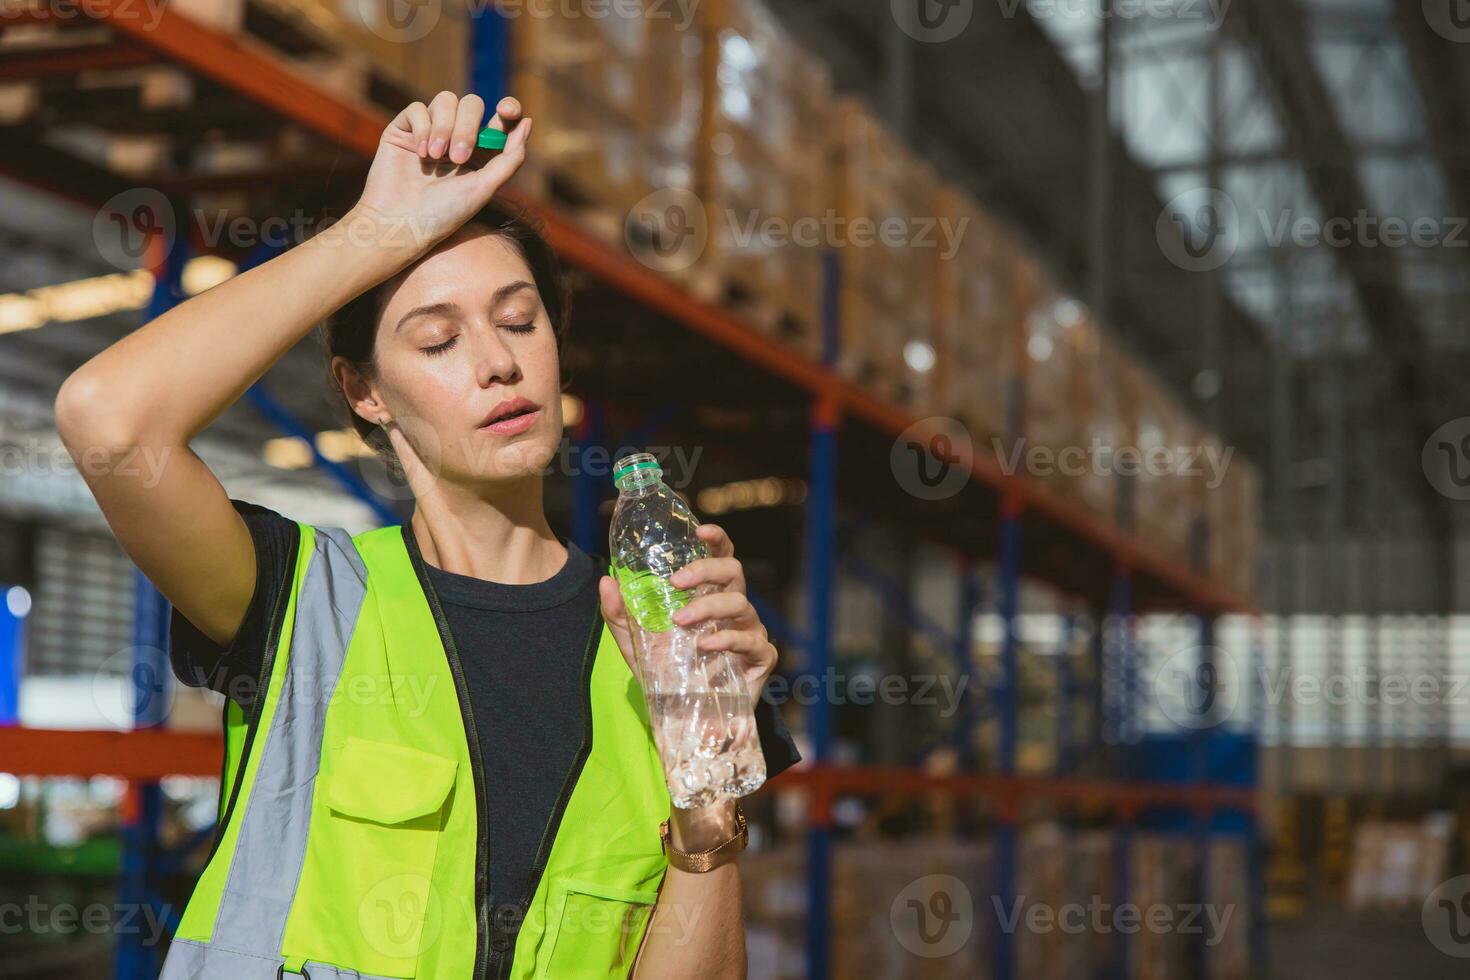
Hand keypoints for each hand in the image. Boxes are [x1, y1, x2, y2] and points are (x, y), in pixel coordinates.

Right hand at [353, 93, 530, 254]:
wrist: (400, 224)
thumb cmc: (444, 213)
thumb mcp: (485, 187)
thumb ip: (510, 158)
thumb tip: (528, 123)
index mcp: (480, 152)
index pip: (500, 119)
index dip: (509, 108)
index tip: (508, 111)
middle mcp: (455, 138)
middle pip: (472, 105)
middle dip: (468, 127)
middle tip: (458, 158)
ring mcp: (429, 131)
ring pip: (446, 100)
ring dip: (444, 127)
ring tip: (436, 157)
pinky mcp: (403, 129)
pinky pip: (418, 108)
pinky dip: (423, 128)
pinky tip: (419, 154)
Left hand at [597, 523, 778, 700]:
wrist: (686, 719)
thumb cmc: (667, 673)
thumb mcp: (635, 643)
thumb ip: (620, 613)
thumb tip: (606, 580)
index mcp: (709, 595)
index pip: (720, 556)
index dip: (716, 538)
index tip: (700, 530)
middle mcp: (734, 608)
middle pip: (734, 571)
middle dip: (705, 570)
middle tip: (676, 581)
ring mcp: (751, 631)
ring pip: (741, 603)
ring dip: (709, 607)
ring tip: (681, 621)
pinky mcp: (761, 658)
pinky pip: (752, 641)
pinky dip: (728, 640)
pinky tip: (705, 647)